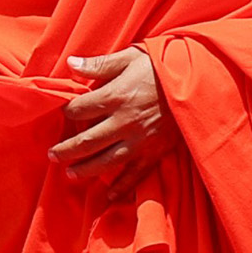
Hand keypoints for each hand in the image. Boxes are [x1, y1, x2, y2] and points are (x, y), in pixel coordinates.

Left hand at [51, 48, 169, 194]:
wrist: (199, 80)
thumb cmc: (162, 65)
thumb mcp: (129, 57)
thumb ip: (99, 64)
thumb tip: (71, 64)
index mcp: (115, 96)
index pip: (80, 109)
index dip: (67, 111)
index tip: (62, 114)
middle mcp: (125, 121)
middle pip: (88, 140)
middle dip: (68, 149)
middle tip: (52, 156)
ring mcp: (141, 139)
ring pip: (108, 160)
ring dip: (87, 169)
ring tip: (70, 174)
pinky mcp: (157, 151)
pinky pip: (137, 173)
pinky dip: (123, 186)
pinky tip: (110, 195)